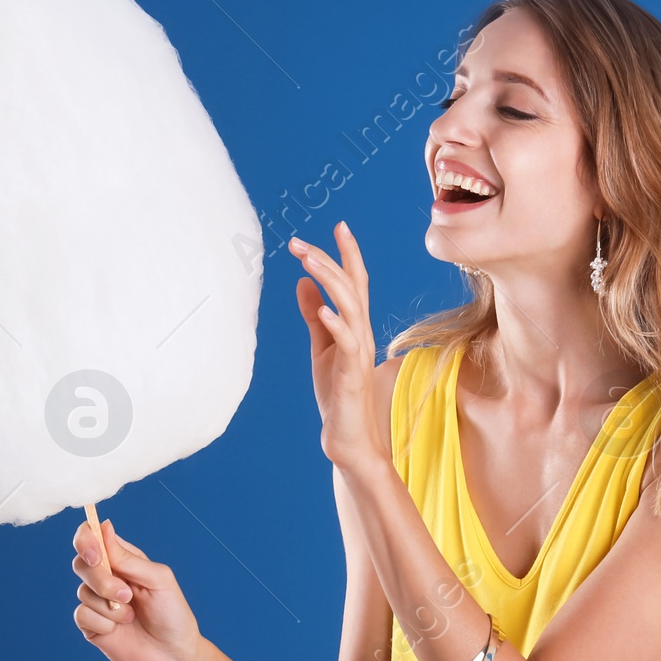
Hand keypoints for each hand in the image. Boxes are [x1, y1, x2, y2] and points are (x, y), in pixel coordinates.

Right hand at [72, 513, 203, 660]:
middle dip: (101, 580)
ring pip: (82, 591)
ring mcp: (98, 601)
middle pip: (81, 563)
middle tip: (127, 595)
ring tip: (131, 616)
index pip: (92, 537)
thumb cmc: (172, 614)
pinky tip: (119, 629)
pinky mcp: (91, 625)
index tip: (95, 555)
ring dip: (109, 606)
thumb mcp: (158, 579)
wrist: (173, 657)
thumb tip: (103, 527)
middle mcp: (107, 577)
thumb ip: (128, 558)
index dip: (86, 540)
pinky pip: (82, 615)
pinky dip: (103, 622)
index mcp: (124, 559)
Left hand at [290, 222, 388, 473]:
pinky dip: (336, 324)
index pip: (354, 280)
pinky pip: (348, 343)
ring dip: (330, 280)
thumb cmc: (336, 392)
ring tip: (309, 261)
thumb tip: (302, 281)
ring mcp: (359, 351)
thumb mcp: (320, 346)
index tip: (339, 224)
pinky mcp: (352, 372)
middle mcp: (361, 331)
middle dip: (327, 259)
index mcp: (354, 323)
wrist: (347, 435)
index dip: (348, 253)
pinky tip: (322, 310)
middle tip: (299, 242)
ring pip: (350, 306)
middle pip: (350, 286)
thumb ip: (313, 314)